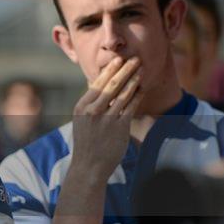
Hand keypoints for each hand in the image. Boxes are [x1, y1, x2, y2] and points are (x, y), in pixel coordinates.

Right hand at [71, 56, 143, 180]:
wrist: (89, 166)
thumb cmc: (87, 142)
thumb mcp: (81, 121)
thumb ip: (90, 105)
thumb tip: (103, 88)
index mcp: (81, 107)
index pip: (96, 83)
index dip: (109, 70)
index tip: (118, 60)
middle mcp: (92, 110)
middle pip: (111, 84)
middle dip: (124, 69)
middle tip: (134, 58)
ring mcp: (105, 119)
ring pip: (122, 93)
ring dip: (133, 79)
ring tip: (141, 69)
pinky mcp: (118, 127)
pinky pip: (130, 106)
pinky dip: (137, 95)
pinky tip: (142, 88)